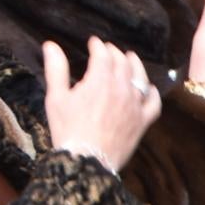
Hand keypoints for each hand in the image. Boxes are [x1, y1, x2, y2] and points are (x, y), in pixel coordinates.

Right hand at [44, 38, 159, 172]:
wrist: (87, 161)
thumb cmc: (68, 129)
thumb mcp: (56, 98)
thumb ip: (56, 69)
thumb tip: (50, 45)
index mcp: (100, 80)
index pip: (103, 55)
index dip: (98, 46)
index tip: (93, 43)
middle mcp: (122, 89)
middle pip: (122, 63)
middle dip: (114, 53)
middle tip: (108, 50)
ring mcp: (135, 105)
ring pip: (140, 78)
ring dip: (135, 65)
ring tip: (131, 58)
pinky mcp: (142, 122)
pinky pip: (153, 103)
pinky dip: (152, 93)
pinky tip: (149, 89)